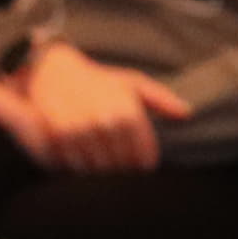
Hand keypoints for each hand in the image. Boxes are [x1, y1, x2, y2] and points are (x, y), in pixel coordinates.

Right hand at [0, 43, 191, 174]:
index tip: (140, 165)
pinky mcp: (56, 136)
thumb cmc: (97, 80)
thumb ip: (161, 100)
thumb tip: (186, 113)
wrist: (51, 69)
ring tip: (96, 156)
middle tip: (116, 163)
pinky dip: (74, 166)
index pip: (143, 157)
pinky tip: (76, 154)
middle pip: (120, 167)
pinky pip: (71, 166)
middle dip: (120, 169)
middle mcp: (105, 122)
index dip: (143, 164)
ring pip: (96, 169)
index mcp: (127, 112)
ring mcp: (80, 130)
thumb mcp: (132, 83)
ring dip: (97, 169)